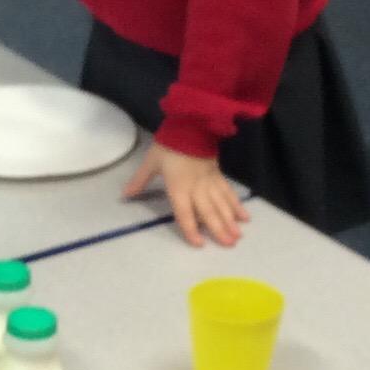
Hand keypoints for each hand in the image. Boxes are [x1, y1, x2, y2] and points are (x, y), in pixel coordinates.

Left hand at [124, 143, 248, 246]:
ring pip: (222, 204)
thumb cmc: (169, 144)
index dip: (191, 229)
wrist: (191, 124)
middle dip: (219, 229)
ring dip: (230, 221)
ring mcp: (210, 181)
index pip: (185, 212)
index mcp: (179, 186)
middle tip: (229, 245)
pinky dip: (237, 205)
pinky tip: (245, 217)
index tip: (199, 244)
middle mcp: (197, 187)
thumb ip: (140, 180)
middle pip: (209, 211)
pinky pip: (228, 192)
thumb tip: (125, 195)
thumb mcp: (151, 161)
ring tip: (238, 236)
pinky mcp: (218, 174)